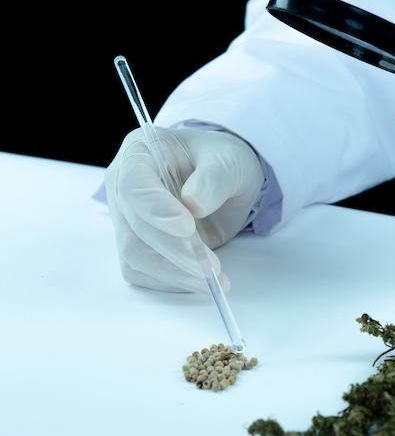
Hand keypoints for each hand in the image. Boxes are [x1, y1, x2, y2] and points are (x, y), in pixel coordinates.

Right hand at [104, 127, 263, 292]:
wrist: (225, 178)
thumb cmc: (222, 161)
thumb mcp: (229, 161)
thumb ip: (214, 179)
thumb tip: (194, 204)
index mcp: (139, 154)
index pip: (134, 185)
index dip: (156, 210)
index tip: (187, 228)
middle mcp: (124, 187)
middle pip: (135, 227)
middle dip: (173, 251)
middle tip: (209, 267)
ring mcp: (128, 219)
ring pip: (135, 255)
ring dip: (173, 273)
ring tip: (212, 279)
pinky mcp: (139, 245)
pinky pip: (144, 271)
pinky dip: (171, 281)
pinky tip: (199, 281)